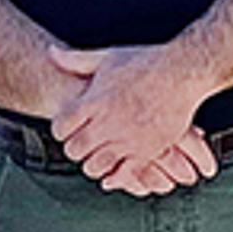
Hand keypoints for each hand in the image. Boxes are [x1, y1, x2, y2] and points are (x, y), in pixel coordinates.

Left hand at [49, 45, 213, 187]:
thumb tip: (50, 52)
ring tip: (96, 157)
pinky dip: (115, 179)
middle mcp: (108, 123)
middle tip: (80, 144)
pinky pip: (124, 175)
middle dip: (74, 149)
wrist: (182, 72)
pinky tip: (112, 176)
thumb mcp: (107, 57)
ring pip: (95, 167)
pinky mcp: (147, 151)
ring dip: (92, 164)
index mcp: (94, 101)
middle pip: (75, 150)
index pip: (61, 127)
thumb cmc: (146, 62)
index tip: (67, 128)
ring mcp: (127, 139)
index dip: (61, 130)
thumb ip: (76, 59)